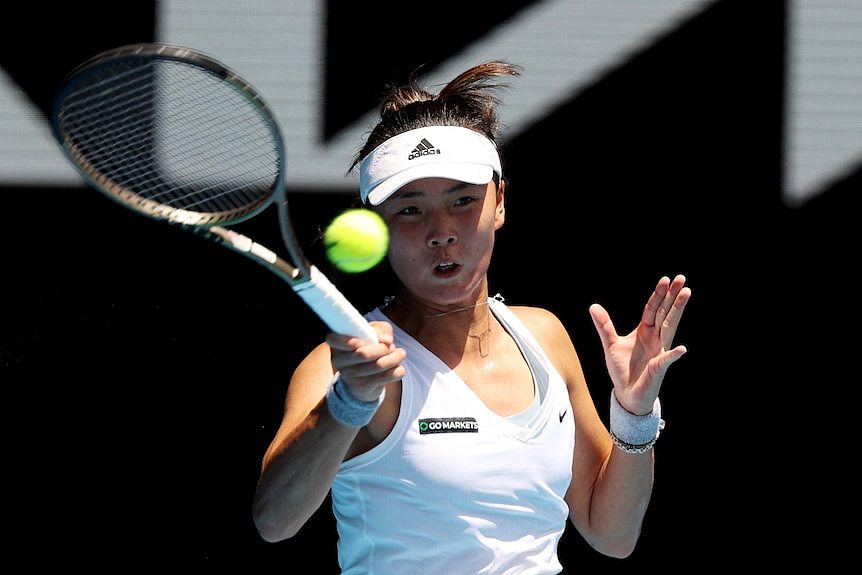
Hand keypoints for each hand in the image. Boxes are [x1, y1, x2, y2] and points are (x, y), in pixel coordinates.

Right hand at [325, 321, 405, 401]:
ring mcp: (349, 375)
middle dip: (384, 348)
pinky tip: (398, 366)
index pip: (334, 340)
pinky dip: (397, 370)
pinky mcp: (362, 387)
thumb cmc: (368, 347)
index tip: (364, 342)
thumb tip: (387, 340)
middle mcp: (338, 360)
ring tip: (400, 354)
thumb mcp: (372, 332)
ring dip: (394, 358)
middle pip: (363, 354)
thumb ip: (381, 329)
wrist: (362, 379)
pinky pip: (386, 377)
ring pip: (378, 365)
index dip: (351, 341)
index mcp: (336, 342)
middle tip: (392, 346)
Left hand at [589, 275, 690, 413]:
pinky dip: (673, 355)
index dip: (658, 294)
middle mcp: (655, 338)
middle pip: (665, 313)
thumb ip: (604, 326)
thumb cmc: (622, 369)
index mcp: (644, 331)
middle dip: (673, 296)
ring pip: (670, 327)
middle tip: (681, 278)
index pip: (652, 309)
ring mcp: (659, 351)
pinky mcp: (659, 368)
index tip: (666, 279)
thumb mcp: (610, 344)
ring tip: (686, 294)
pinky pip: (666, 360)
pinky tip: (680, 349)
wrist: (627, 394)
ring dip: (677, 311)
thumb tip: (593, 306)